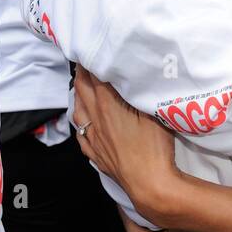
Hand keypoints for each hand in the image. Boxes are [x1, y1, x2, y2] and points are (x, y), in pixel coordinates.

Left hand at [72, 67, 179, 221]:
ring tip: (83, 86)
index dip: (91, 60)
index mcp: (107, 104)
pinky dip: (81, 121)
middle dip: (82, 73)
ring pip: (78, 111)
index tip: (92, 48)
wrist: (148, 183)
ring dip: (79, 95)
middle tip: (85, 61)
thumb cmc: (154, 146)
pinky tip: (84, 121)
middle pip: (82, 89)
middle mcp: (95, 118)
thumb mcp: (151, 110)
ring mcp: (93, 138)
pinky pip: (81, 133)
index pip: (93, 75)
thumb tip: (133, 73)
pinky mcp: (95, 153)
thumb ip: (139, 91)